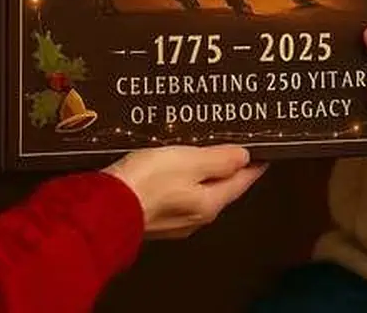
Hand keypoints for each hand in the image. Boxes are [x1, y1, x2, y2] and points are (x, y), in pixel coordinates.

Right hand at [104, 145, 266, 238]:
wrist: (102, 207)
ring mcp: (173, 219)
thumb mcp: (190, 161)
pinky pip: (178, 194)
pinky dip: (184, 179)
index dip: (254, 164)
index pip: (242, 181)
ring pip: (199, 192)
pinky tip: (178, 167)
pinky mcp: (153, 215)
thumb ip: (219, 159)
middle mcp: (195, 216)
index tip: (264, 151)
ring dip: (206, 173)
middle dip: (230, 168)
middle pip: (222, 188)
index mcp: (210, 203)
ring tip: (210, 152)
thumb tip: (245, 158)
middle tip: (239, 147)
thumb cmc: (149, 181)